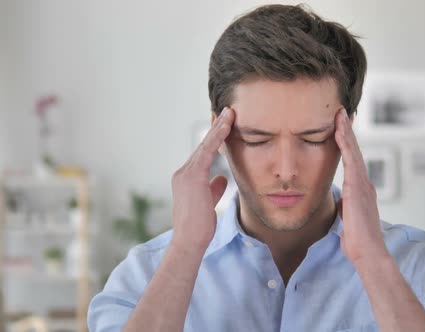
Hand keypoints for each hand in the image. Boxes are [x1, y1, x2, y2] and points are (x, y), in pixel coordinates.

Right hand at [170, 107, 234, 251]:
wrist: (190, 240)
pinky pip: (207, 151)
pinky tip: (227, 126)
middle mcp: (183, 172)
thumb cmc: (200, 227)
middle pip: (204, 145)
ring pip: (205, 145)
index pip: (203, 154)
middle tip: (228, 111)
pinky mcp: (193, 177)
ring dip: (219, 128)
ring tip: (230, 113)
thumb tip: (222, 178)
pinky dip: (217, 137)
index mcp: (186, 178)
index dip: (214, 138)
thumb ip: (214, 188)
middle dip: (216, 128)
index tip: (224, 124)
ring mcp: (186, 174)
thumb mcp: (208, 203)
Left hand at [334, 109, 388, 265]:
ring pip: (354, 151)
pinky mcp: (357, 187)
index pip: (353, 161)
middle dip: (347, 130)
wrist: (368, 251)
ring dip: (346, 131)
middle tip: (341, 112)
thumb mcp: (347, 217)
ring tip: (339, 114)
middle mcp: (364, 183)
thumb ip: (344, 206)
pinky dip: (345, 144)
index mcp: (362, 189)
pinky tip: (339, 131)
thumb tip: (339, 202)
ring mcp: (363, 184)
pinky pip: (350, 160)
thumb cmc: (357, 239)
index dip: (347, 143)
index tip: (341, 128)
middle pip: (355, 151)